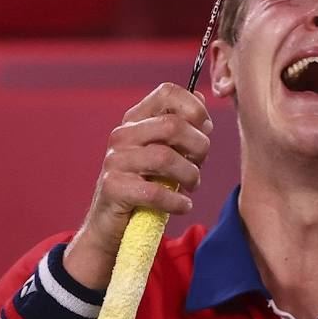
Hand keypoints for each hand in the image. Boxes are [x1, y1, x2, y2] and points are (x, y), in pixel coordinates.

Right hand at [66, 83, 211, 287]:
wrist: (112, 225)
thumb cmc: (143, 185)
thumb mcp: (164, 153)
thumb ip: (181, 128)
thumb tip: (200, 98)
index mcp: (135, 120)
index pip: (167, 92)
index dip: (194, 108)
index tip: (206, 129)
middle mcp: (122, 135)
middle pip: (172, 125)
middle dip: (198, 146)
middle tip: (200, 164)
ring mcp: (115, 161)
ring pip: (165, 158)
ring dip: (190, 175)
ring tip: (192, 186)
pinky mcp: (113, 188)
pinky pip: (154, 192)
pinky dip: (176, 201)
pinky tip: (183, 206)